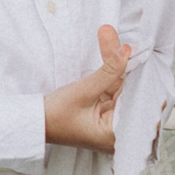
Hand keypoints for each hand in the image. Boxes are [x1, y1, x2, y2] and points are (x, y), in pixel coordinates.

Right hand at [44, 25, 130, 152]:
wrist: (35, 122)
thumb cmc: (55, 117)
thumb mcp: (84, 91)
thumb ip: (108, 71)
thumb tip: (126, 51)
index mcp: (116, 135)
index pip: (137, 102)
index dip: (140, 76)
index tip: (140, 53)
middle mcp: (118, 132)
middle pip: (130, 93)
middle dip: (126, 65)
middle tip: (124, 42)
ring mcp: (111, 122)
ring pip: (121, 88)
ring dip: (116, 64)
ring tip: (110, 38)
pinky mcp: (104, 114)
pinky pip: (113, 90)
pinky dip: (111, 73)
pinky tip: (112, 52)